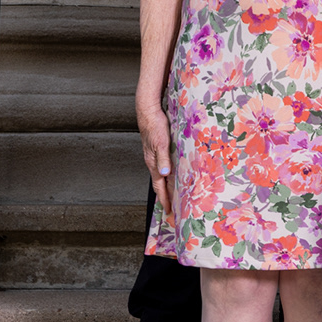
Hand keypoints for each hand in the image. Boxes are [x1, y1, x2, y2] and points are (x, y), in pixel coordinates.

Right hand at [136, 98, 173, 219]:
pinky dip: (168, 175)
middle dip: (165, 196)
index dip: (164, 199)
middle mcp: (153, 161)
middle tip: (172, 208)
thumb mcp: (161, 143)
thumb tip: (164, 175)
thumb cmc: (155, 125)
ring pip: (161, 175)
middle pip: (159, 183)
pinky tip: (173, 174)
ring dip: (167, 186)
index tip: (169, 211)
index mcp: (152, 162)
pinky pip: (163, 166)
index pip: (159, 186)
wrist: (148, 111)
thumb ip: (163, 159)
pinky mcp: (158, 149)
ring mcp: (154, 155)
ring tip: (174, 195)